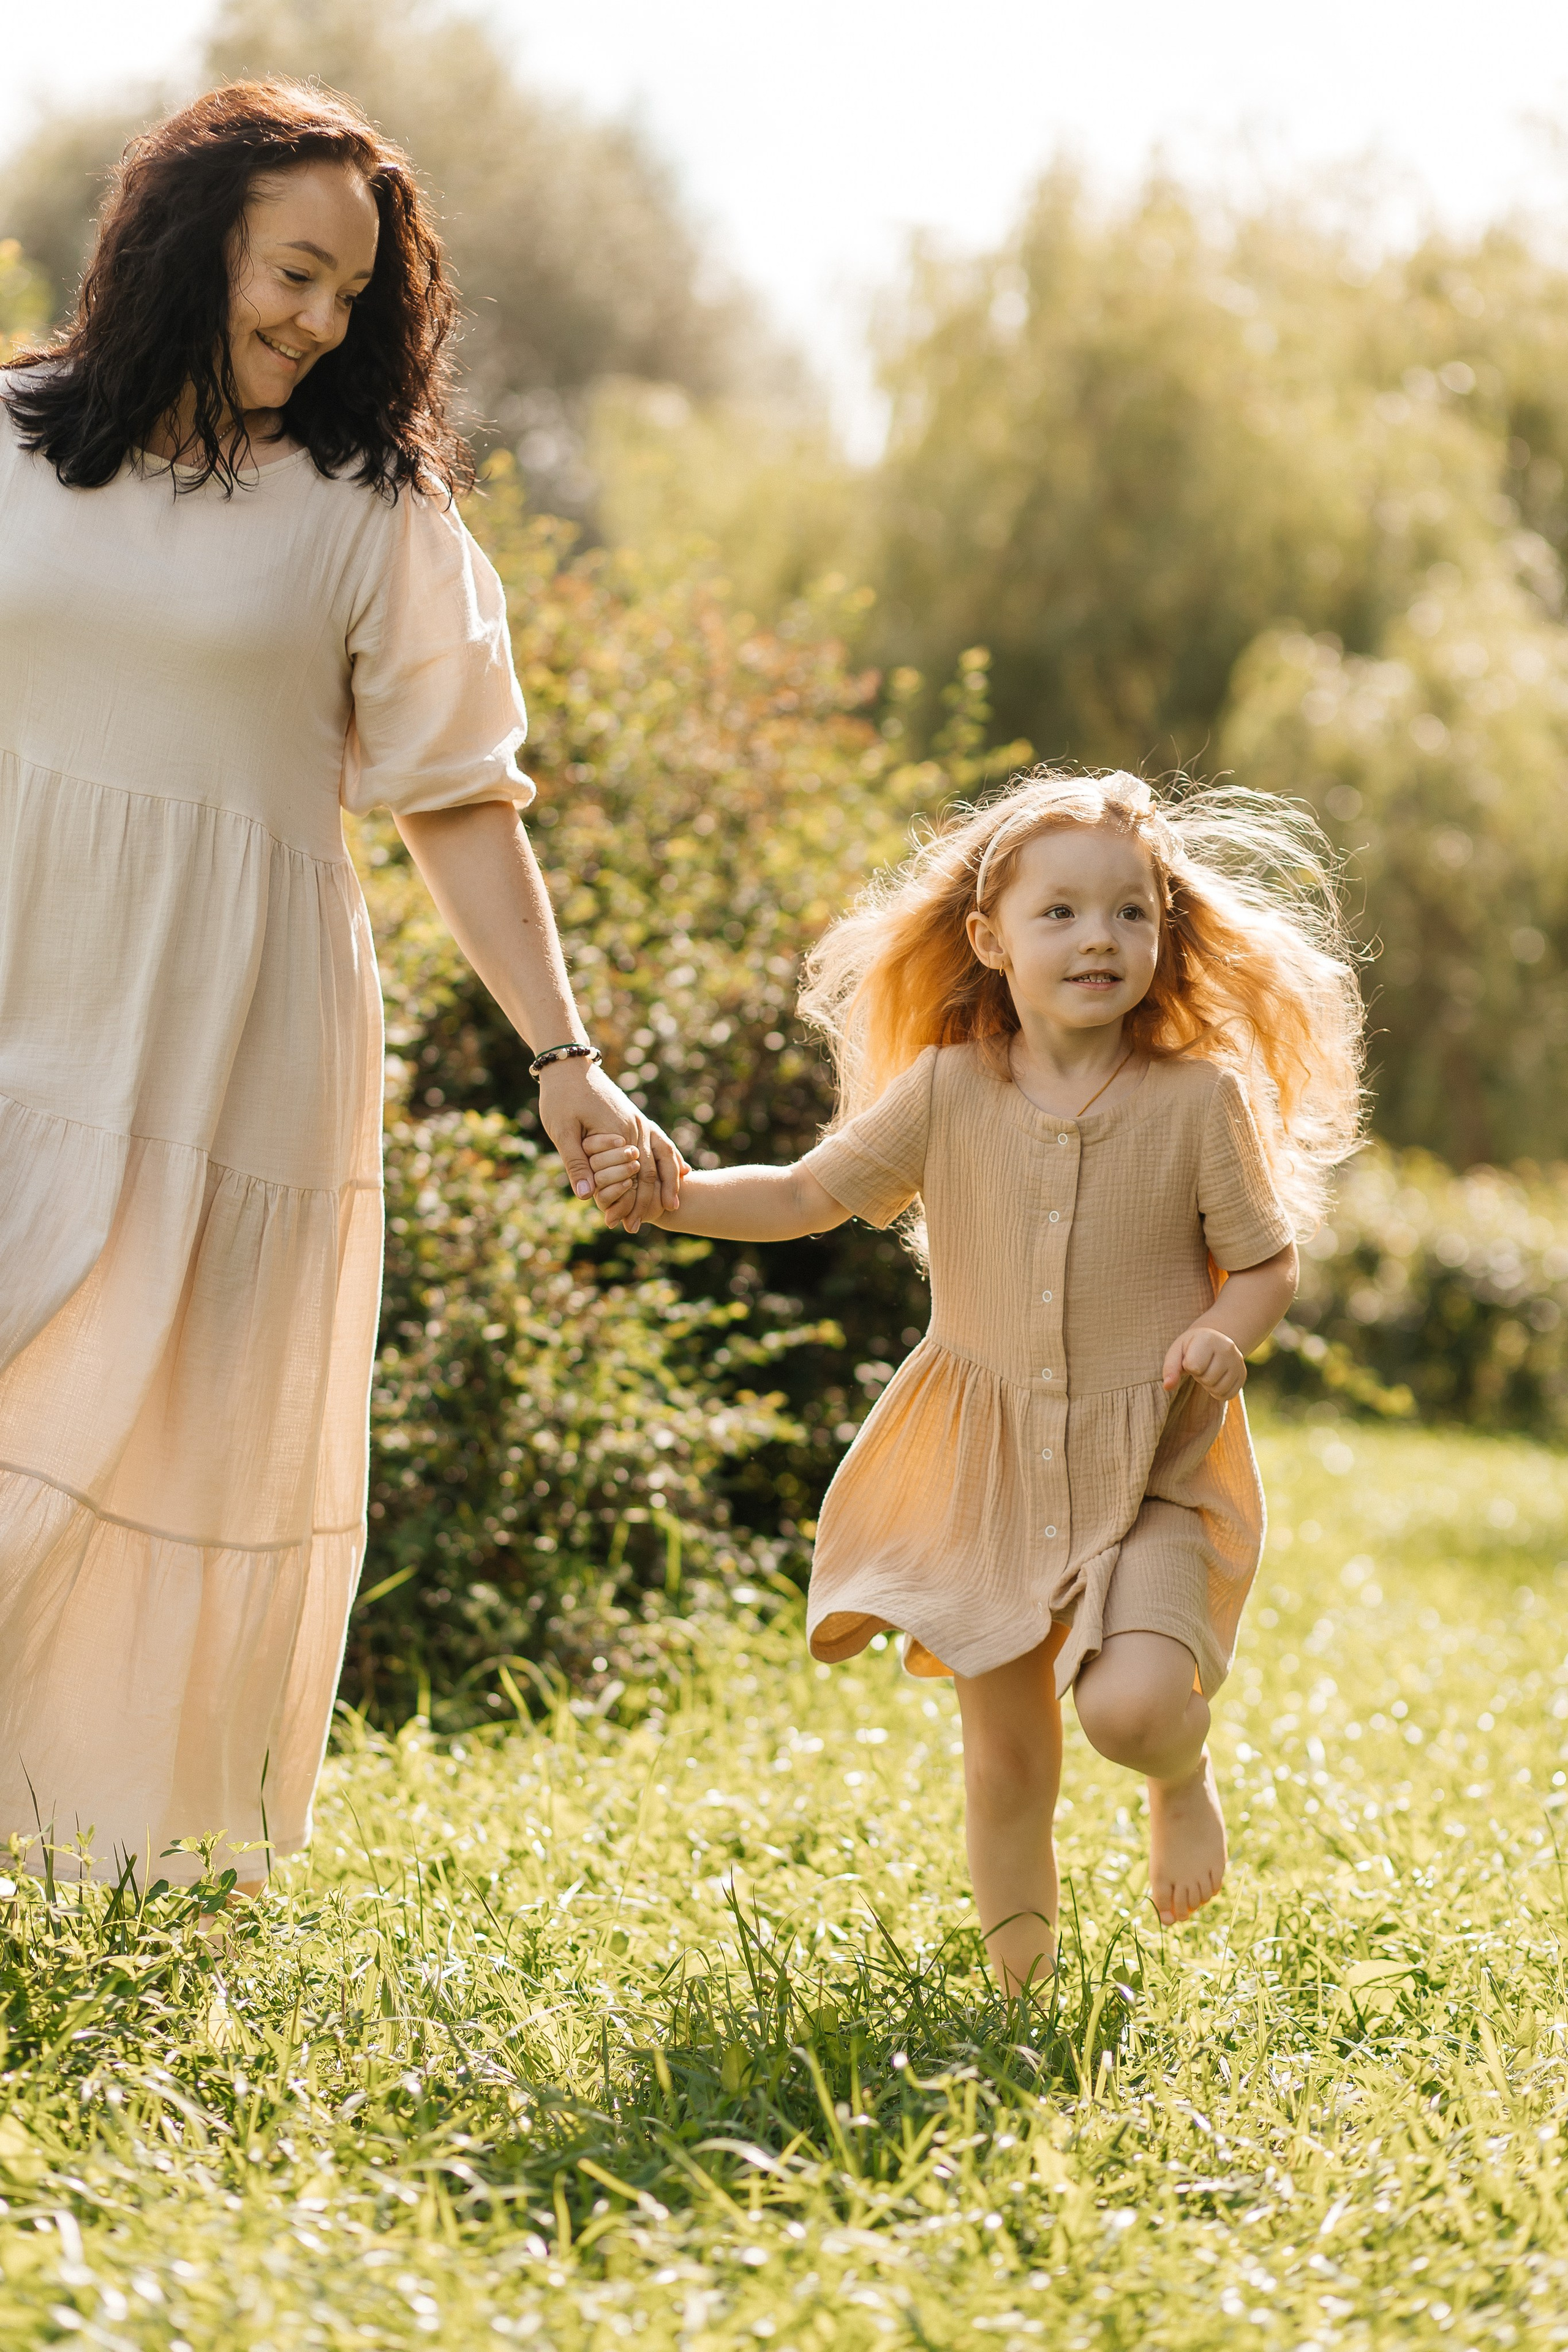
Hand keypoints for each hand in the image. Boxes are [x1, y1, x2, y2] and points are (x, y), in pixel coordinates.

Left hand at [537, 1059, 684, 1231]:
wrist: (568, 1063)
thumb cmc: (560, 1096)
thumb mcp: (562, 1130)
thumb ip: (576, 1163)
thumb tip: (586, 1196)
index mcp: (618, 1133)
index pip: (633, 1177)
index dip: (630, 1204)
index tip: (623, 1225)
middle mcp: (636, 1128)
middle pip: (651, 1171)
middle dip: (648, 1201)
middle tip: (637, 1227)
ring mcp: (639, 1121)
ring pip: (663, 1156)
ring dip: (667, 1182)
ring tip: (671, 1206)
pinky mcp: (635, 1116)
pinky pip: (662, 1141)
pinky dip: (672, 1159)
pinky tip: (682, 1171)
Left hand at [1162, 1323, 1247, 1400]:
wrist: (1214, 1341)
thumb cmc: (1191, 1348)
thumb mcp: (1177, 1351)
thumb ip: (1170, 1368)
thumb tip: (1167, 1387)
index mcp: (1208, 1338)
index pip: (1194, 1366)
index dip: (1188, 1366)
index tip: (1191, 1358)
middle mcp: (1227, 1348)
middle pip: (1207, 1379)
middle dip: (1199, 1376)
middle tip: (1200, 1365)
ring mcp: (1238, 1362)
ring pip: (1218, 1389)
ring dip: (1208, 1385)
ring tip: (1208, 1371)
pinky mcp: (1242, 1375)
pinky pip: (1228, 1395)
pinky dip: (1218, 1392)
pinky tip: (1216, 1379)